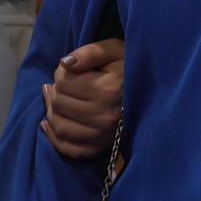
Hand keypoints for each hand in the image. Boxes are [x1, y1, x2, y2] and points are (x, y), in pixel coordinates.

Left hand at [40, 38, 122, 158]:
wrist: (151, 95)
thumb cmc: (128, 68)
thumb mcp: (115, 50)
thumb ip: (90, 52)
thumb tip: (64, 63)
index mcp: (108, 90)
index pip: (63, 82)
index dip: (60, 73)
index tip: (69, 70)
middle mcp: (104, 117)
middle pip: (59, 104)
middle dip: (56, 91)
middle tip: (64, 85)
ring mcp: (102, 137)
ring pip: (59, 126)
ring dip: (52, 111)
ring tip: (57, 100)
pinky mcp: (99, 149)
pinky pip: (68, 149)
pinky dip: (53, 137)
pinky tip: (49, 123)